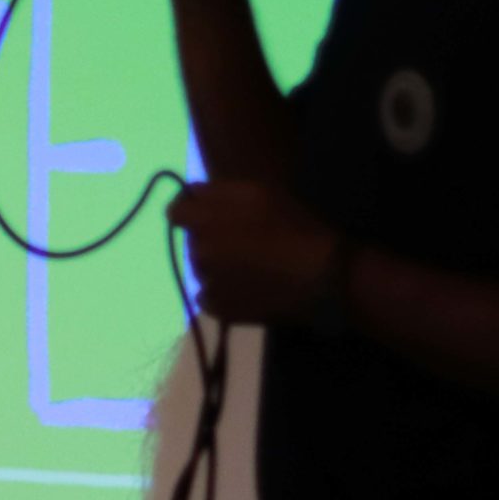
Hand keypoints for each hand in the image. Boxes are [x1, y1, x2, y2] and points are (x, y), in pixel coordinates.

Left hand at [166, 177, 337, 325]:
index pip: (175, 212)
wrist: (323, 277)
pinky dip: (222, 292)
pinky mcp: (219, 308)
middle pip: (193, 241)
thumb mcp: (259, 193)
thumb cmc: (295, 226)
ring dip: (217, 265)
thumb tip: (190, 194)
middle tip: (243, 239)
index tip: (207, 212)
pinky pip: (208, 296)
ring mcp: (208, 283)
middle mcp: (200, 250)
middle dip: (210, 237)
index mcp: (205, 219)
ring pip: (202, 268)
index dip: (189, 210)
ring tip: (251, 265)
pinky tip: (248, 287)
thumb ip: (217, 190)